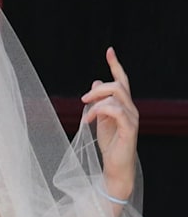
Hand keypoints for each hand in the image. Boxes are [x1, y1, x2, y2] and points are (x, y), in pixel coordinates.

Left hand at [81, 47, 138, 200]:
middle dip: (97, 89)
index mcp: (124, 105)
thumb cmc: (109, 143)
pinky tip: (89, 120)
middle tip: (83, 100)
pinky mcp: (130, 129)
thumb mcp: (100, 118)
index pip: (122, 81)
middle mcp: (131, 109)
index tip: (109, 50)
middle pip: (117, 85)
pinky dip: (99, 111)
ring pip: (116, 96)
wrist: (115, 166)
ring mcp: (132, 118)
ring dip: (96, 102)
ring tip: (86, 115)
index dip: (115, 65)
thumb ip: (99, 101)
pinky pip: (116, 111)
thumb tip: (97, 81)